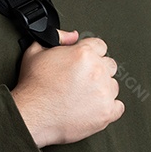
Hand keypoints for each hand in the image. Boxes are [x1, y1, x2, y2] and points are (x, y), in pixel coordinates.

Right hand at [11, 29, 123, 147]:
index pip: (100, 46)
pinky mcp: (106, 112)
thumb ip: (57, 38)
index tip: (85, 63)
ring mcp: (104, 92)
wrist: (32, 115)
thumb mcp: (36, 51)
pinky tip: (94, 107)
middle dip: (97, 71)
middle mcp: (97, 70)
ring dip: (102, 89)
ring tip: (84, 96)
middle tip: (82, 81)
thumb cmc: (33, 86)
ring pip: (113, 86)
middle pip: (109, 65)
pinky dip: (108, 108)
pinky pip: (118, 107)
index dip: (91, 53)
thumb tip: (72, 36)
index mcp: (83, 53)